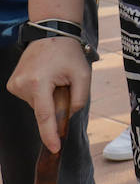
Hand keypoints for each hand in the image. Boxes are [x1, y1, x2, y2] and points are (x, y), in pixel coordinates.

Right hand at [7, 36, 89, 152]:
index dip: (50, 134)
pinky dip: (41, 93)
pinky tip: (45, 77)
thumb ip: (79, 99)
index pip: (45, 116)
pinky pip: (31, 98)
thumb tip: (67, 117)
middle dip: (56, 104)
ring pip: (37, 105)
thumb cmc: (69, 54)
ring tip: (54, 77)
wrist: (51, 34)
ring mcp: (14, 85)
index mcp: (39, 83)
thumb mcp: (83, 75)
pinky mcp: (12, 84)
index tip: (54, 148)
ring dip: (48, 98)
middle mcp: (22, 85)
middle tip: (64, 83)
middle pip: (43, 110)